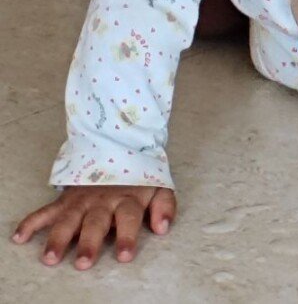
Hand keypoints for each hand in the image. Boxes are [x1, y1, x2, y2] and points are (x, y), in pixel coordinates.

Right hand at [11, 185, 175, 269]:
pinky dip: (32, 222)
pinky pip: (46, 210)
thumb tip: (163, 228)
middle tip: (83, 263)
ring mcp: (82, 200)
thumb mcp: (160, 185)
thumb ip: (165, 206)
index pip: (128, 218)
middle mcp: (103, 200)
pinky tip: (20, 236)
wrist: (120, 145)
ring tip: (51, 257)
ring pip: (69, 219)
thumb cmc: (139, 177)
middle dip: (89, 242)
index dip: (127, 236)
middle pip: (96, 222)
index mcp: (127, 198)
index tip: (124, 256)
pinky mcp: (66, 199)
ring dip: (59, 237)